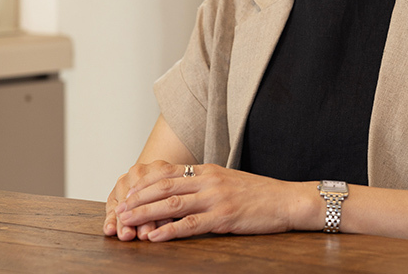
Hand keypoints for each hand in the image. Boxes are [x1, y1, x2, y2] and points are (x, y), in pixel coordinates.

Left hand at [112, 161, 318, 241]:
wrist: (287, 200)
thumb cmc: (259, 194)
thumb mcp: (229, 181)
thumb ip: (206, 183)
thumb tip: (183, 189)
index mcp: (209, 170)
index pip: (169, 173)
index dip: (145, 184)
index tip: (128, 193)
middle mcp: (209, 180)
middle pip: (164, 187)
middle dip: (138, 199)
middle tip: (120, 210)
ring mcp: (216, 198)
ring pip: (172, 204)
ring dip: (146, 214)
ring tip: (128, 222)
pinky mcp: (224, 217)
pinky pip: (191, 224)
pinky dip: (170, 231)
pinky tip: (155, 237)